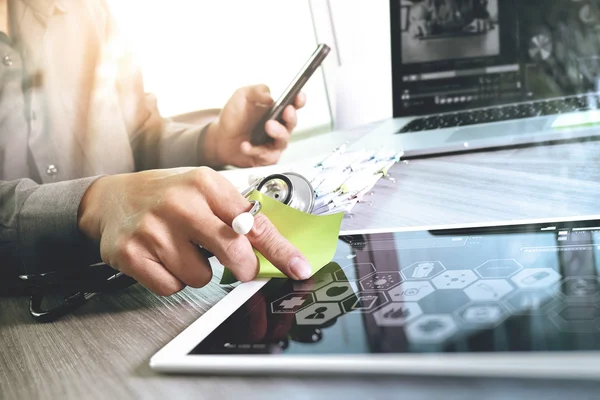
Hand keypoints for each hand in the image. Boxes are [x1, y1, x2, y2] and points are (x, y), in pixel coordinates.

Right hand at [77, 168, 311, 295]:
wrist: (114, 198)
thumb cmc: (169, 196)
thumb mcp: (206, 192)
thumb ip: (239, 216)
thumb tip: (279, 248)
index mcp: (205, 184)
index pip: (253, 223)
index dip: (280, 250)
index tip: (299, 268)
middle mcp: (180, 204)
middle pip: (233, 253)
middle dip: (242, 267)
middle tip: (237, 264)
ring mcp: (153, 230)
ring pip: (200, 277)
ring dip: (198, 271)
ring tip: (182, 249)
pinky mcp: (131, 255)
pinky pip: (172, 287)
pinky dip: (173, 279)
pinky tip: (163, 258)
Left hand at [202, 84, 305, 167]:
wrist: (220, 136)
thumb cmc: (234, 116)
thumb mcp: (243, 96)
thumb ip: (257, 91)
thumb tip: (270, 97)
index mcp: (277, 111)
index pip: (293, 105)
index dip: (299, 101)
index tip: (298, 97)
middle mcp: (278, 127)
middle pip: (291, 124)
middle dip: (290, 118)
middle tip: (285, 112)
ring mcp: (273, 143)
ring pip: (282, 142)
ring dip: (277, 134)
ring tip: (267, 126)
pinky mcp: (265, 157)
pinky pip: (266, 156)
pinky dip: (255, 151)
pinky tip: (245, 145)